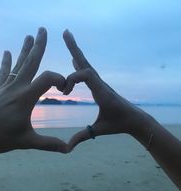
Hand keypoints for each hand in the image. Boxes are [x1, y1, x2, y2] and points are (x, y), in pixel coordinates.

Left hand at [0, 28, 66, 153]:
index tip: (63, 89)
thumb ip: (48, 144)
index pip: (48, 78)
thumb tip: (67, 149)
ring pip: (18, 64)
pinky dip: (6, 62)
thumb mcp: (26, 142)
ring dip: (25, 49)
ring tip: (29, 36)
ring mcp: (5, 87)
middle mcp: (16, 87)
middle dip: (39, 45)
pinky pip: (3, 72)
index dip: (60, 79)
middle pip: (31, 62)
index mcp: (26, 98)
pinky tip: (7, 52)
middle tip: (43, 29)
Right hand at [63, 30, 149, 150]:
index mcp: (101, 91)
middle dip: (74, 48)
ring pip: (86, 64)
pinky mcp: (99, 85)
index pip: (86, 74)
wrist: (134, 119)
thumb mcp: (99, 130)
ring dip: (76, 52)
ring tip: (67, 38)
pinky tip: (74, 59)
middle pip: (85, 62)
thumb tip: (67, 148)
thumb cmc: (119, 124)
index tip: (65, 92)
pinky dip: (79, 64)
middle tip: (65, 33)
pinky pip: (88, 71)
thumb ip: (83, 136)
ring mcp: (100, 83)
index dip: (73, 79)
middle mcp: (100, 83)